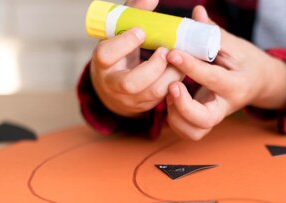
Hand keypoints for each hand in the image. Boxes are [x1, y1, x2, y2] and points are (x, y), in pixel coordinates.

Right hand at [90, 0, 183, 117]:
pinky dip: (176, 80)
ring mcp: (131, 99)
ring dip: (171, 73)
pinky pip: (164, 97)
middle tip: (165, 50)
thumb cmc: (119, 52)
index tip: (141, 30)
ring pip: (152, 93)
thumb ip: (133, 14)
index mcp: (102, 63)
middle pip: (130, 83)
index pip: (106, 55)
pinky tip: (182, 67)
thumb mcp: (120, 33)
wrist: (114, 87)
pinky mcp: (146, 106)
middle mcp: (113, 85)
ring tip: (179, 56)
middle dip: (152, 67)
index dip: (124, 43)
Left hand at [165, 6, 285, 140]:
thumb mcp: (234, 44)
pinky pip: (189, 132)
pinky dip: (175, 121)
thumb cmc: (245, 60)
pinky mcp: (205, 122)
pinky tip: (171, 100)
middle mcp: (226, 106)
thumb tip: (196, 12)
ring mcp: (215, 117)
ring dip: (176, 116)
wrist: (259, 82)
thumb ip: (212, 32)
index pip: (212, 78)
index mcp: (236, 84)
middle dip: (183, 106)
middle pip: (204, 120)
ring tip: (170, 92)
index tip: (173, 53)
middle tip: (172, 86)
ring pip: (194, 131)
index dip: (190, 66)